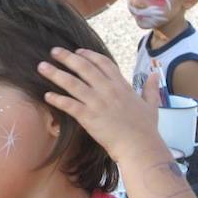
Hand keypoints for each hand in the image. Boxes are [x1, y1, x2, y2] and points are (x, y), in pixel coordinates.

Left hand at [37, 47, 160, 161]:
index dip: (88, 55)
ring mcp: (96, 102)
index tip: (77, 51)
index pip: (103, 63)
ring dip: (55, 73)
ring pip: (72, 83)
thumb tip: (155, 75)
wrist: (139, 147)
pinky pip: (69, 104)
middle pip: (83, 67)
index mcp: (121, 85)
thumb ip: (151, 88)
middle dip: (67, 57)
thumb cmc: (146, 129)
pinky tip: (47, 95)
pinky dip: (57, 99)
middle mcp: (107, 90)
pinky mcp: (88, 116)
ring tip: (42, 67)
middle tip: (53, 51)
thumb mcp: (151, 104)